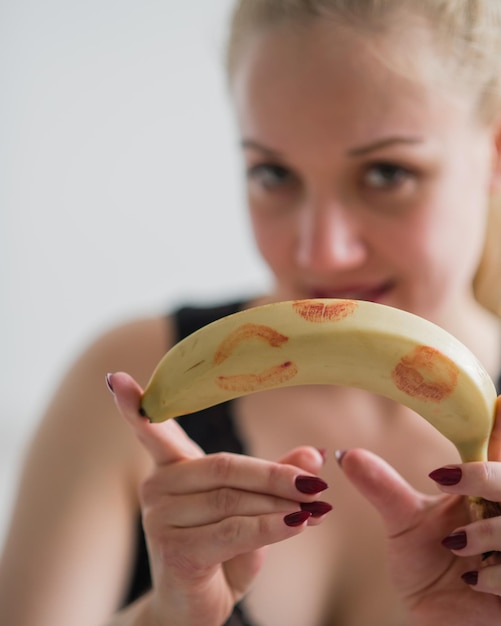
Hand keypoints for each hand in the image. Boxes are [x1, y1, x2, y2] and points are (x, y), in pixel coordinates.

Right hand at [108, 372, 330, 625]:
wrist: (197, 610)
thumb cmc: (222, 551)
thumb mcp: (249, 508)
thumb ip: (274, 479)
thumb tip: (313, 454)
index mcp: (171, 468)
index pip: (154, 431)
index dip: (133, 405)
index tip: (116, 378)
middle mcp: (158, 487)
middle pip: (224, 467)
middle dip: (275, 476)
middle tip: (317, 484)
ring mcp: (161, 519)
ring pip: (233, 501)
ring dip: (281, 505)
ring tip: (317, 507)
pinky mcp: (175, 549)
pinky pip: (233, 530)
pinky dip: (271, 527)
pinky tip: (299, 524)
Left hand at [339, 397, 500, 625]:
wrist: (438, 619)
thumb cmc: (429, 565)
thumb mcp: (403, 524)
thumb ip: (382, 487)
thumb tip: (343, 453)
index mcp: (483, 491)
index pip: (498, 449)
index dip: (500, 427)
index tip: (498, 400)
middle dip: (484, 477)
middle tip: (447, 480)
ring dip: (485, 533)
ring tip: (453, 546)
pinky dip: (493, 574)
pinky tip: (470, 581)